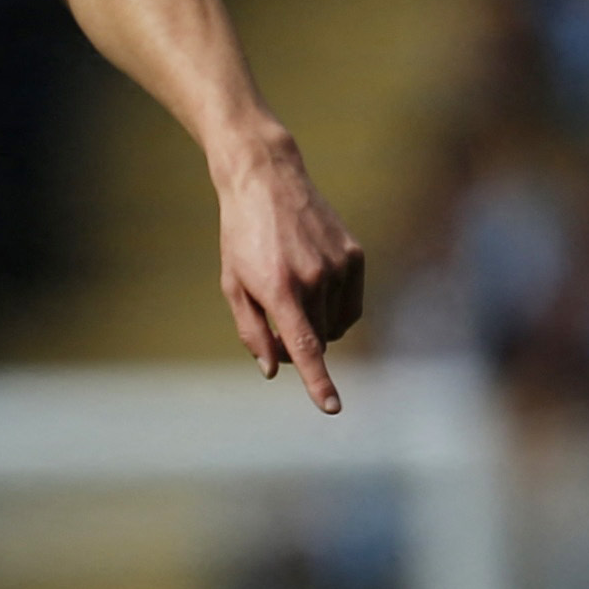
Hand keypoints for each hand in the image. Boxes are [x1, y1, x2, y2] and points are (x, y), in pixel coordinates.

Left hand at [213, 133, 364, 412]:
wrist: (267, 180)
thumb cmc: (241, 237)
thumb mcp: (233, 285)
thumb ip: (252, 331)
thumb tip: (273, 369)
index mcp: (279, 289)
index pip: (305, 347)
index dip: (318, 382)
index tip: (332, 407)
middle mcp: (314, 278)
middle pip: (316, 340)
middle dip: (297, 343)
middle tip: (275, 317)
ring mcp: (338, 266)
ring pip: (335, 326)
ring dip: (317, 325)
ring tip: (293, 293)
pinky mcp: (355, 256)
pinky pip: (351, 306)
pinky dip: (336, 310)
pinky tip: (316, 289)